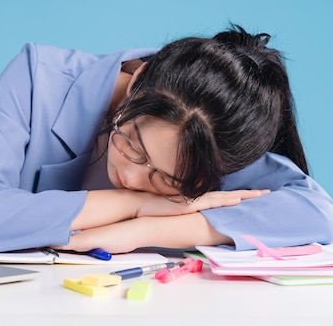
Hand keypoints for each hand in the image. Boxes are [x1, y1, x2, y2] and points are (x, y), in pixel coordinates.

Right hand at [136, 189, 269, 217]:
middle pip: (230, 195)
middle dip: (249, 194)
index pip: (224, 197)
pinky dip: (226, 200)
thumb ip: (187, 210)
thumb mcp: (175, 210)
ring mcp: (197, 200)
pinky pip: (213, 202)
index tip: (255, 195)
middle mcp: (201, 198)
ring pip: (226, 197)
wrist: (141, 205)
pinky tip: (238, 200)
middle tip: (267, 193)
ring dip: (243, 196)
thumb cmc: (155, 209)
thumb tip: (194, 217)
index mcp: (199, 200)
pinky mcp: (191, 204)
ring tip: (261, 195)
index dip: (240, 195)